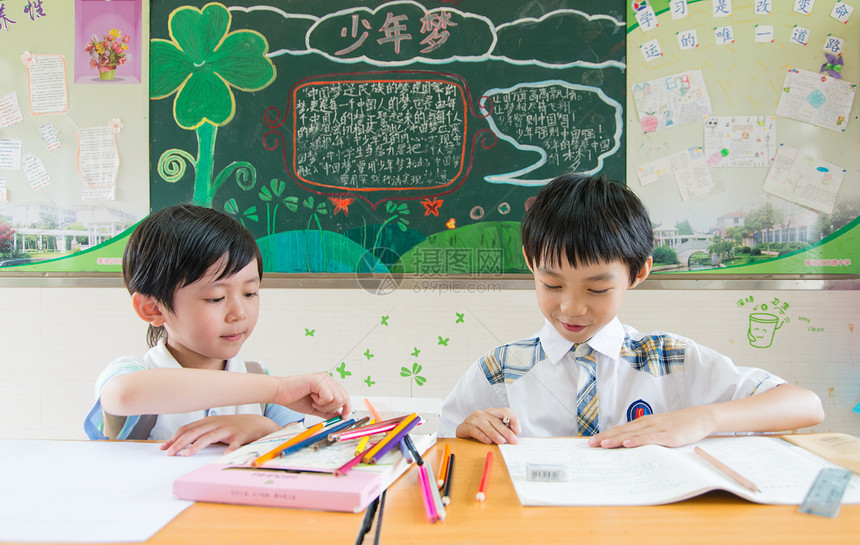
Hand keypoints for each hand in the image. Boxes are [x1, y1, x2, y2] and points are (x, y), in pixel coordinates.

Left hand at [161, 414, 280, 455]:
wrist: (258, 423)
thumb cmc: (234, 427)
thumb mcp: (216, 427)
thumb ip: (202, 433)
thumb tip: (182, 444)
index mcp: (209, 421)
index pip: (187, 428)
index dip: (175, 437)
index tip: (163, 447)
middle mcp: (216, 424)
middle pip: (194, 432)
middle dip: (180, 443)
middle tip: (169, 453)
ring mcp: (228, 429)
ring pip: (209, 437)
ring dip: (196, 446)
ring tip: (186, 455)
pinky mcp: (241, 436)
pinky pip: (234, 444)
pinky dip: (230, 449)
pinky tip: (225, 455)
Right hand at [274, 372, 351, 418]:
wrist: (279, 393)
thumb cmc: (294, 398)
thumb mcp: (315, 408)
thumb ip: (328, 412)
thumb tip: (339, 416)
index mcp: (328, 385)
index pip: (345, 396)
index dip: (347, 407)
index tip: (344, 417)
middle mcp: (328, 379)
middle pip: (343, 397)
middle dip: (332, 408)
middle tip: (318, 407)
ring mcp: (324, 378)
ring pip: (337, 398)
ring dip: (325, 406)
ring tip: (314, 402)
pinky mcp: (318, 380)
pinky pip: (329, 396)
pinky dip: (320, 402)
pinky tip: (311, 398)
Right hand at [455, 407, 520, 444]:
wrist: (462, 437)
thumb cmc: (480, 435)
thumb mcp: (494, 432)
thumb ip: (503, 431)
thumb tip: (514, 435)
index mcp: (491, 413)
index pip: (504, 411)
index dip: (513, 419)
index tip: (518, 431)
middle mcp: (481, 413)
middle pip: (496, 420)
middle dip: (506, 431)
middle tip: (513, 440)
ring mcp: (472, 419)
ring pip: (484, 424)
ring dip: (494, 433)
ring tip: (501, 441)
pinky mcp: (463, 427)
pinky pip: (473, 430)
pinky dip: (481, 436)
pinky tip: (488, 441)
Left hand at [587, 405, 715, 448]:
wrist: (700, 417)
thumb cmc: (678, 424)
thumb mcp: (656, 426)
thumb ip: (639, 430)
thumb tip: (620, 433)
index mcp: (643, 423)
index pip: (620, 430)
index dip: (605, 435)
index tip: (591, 441)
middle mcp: (647, 424)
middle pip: (622, 432)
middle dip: (605, 438)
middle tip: (590, 444)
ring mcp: (657, 429)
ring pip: (633, 435)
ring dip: (617, 440)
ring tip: (603, 445)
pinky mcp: (668, 436)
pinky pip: (650, 439)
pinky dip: (637, 441)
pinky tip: (627, 444)